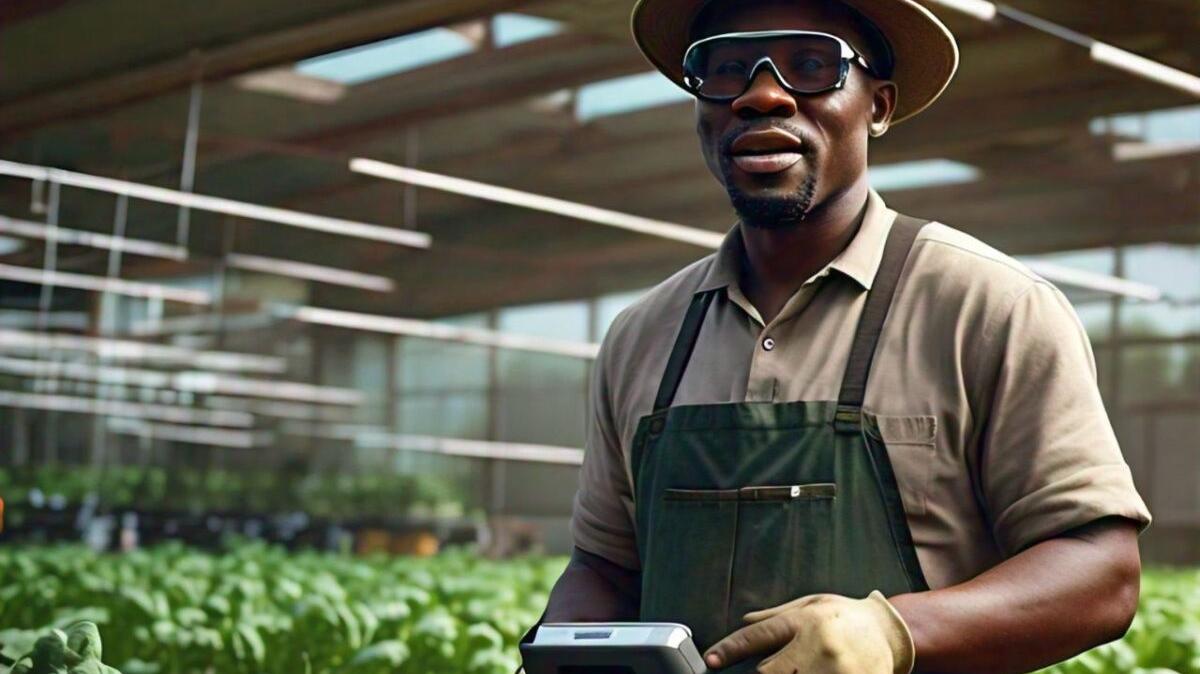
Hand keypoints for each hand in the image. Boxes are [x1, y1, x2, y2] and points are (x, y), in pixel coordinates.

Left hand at [703, 591, 914, 673]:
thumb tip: (744, 621)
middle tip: (776, 665)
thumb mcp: (810, 605)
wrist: (889, 631)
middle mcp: (817, 645)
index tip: (711, 661)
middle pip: (769, 671)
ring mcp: (836, 670)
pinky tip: (815, 673)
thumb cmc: (845, 616)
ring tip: (802, 667)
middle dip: (765, 672)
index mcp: (804, 621)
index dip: (729, 650)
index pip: (757, 636)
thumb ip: (776, 616)